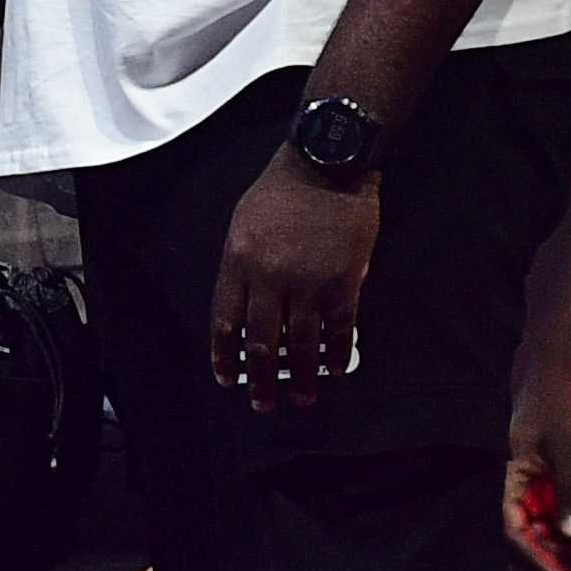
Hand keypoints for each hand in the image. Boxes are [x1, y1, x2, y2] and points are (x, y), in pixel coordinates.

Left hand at [211, 154, 379, 409]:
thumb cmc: (279, 192)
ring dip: (300, 377)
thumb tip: (244, 309)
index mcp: (237, 264)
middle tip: (263, 405)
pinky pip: (339, 328)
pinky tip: (333, 370)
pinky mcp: (345, 282)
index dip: (224, 356)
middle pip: (261, 343)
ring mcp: (309, 283)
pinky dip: (335, 354)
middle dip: (260, 379)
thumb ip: (240, 269)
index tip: (226, 380)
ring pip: (301, 343)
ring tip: (302, 398)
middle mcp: (269, 279)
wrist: (327, 166)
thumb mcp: (241, 226)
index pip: (225, 323)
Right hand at [509, 365, 570, 570]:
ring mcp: (527, 488)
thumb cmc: (560, 407)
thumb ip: (569, 495)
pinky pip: (552, 518)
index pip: (512, 530)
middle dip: (556, 560)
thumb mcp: (569, 453)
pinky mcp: (543, 484)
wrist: (565, 376)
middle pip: (525, 538)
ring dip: (568, 549)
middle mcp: (511, 488)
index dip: (535, 558)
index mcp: (505, 480)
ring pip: (541, 531)